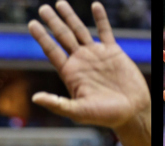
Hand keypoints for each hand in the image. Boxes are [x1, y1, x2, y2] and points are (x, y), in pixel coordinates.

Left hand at [28, 2, 149, 128]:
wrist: (132, 111)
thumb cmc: (105, 116)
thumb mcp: (79, 112)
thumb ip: (58, 104)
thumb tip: (35, 98)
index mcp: (70, 73)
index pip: (52, 51)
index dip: (42, 37)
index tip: (32, 24)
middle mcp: (81, 62)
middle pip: (63, 37)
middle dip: (53, 22)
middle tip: (43, 8)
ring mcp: (96, 55)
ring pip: (80, 31)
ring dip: (70, 17)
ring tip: (60, 3)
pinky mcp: (113, 52)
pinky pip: (105, 31)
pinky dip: (101, 18)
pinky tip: (95, 5)